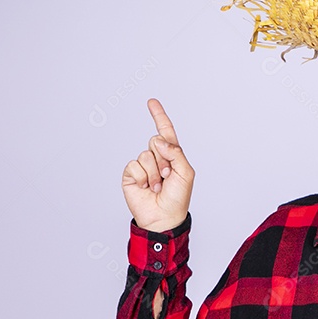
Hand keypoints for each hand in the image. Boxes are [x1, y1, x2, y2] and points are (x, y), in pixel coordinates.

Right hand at [122, 98, 194, 231]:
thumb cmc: (178, 197)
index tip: (151, 102)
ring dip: (154, 173)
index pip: (165, 131)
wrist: (163, 217)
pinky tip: (146, 188)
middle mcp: (156, 157)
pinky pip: (134, 165)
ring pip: (145, 155)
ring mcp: (143, 166)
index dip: (158, 116)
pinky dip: (143, 177)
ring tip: (158, 186)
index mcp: (171, 155)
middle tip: (167, 176)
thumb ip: (176, 153)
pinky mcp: (131, 174)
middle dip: (163, 159)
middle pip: (155, 140)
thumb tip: (159, 140)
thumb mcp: (186, 173)